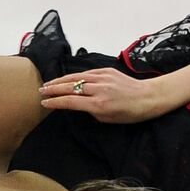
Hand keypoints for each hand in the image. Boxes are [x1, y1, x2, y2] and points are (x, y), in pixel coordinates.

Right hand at [38, 68, 174, 122]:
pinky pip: (87, 73)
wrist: (148, 97)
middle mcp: (99, 90)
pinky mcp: (107, 71)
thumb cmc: (129, 113)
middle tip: (41, 90)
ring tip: (50, 83)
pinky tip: (68, 78)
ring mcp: (103, 78)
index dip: (55, 102)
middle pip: (70, 87)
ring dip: (61, 80)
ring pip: (76, 77)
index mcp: (98, 105)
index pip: (70, 101)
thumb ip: (90, 111)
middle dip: (53, 88)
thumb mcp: (107, 119)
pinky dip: (76, 76)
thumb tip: (79, 104)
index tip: (44, 103)